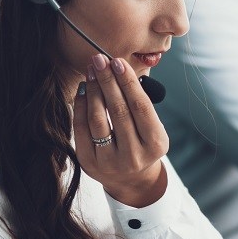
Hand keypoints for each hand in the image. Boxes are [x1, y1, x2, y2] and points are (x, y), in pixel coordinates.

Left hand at [74, 53, 168, 206]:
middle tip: (99, 59)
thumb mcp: (152, 129)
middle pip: (118, 111)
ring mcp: (110, 161)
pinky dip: (81, 107)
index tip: (117, 61)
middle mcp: (134, 155)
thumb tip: (118, 69)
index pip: (140, 107)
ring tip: (91, 71)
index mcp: (156, 144)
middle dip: (108, 81)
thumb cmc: (143, 144)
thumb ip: (139, 105)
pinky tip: (84, 90)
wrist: (131, 179)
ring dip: (93, 91)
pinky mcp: (90, 163)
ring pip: (98, 119)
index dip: (128, 82)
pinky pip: (81, 129)